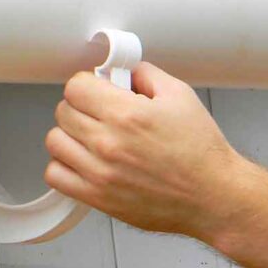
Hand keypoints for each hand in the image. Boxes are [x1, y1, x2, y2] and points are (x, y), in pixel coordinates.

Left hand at [44, 65, 250, 241]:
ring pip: (55, 141)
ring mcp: (99, 172)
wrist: (212, 196)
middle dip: (79, 107)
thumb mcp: (180, 96)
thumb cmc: (200, 152)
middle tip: (97, 113)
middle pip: (63, 111)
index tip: (96, 90)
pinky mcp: (97, 197)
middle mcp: (108, 142)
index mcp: (126, 114)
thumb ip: (146, 75)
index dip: (86, 84)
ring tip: (89, 137)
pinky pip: (55, 175)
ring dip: (69, 135)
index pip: (75, 86)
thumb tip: (122, 71)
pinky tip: (82, 162)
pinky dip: (63, 166)